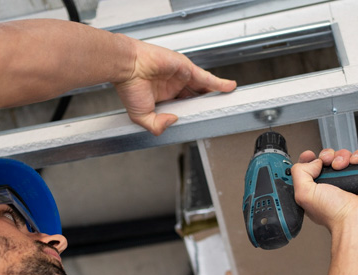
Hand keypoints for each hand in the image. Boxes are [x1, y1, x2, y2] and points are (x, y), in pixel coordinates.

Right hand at [114, 39, 235, 135]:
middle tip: (217, 112)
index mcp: (163, 98)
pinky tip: (229, 87)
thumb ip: (156, 125)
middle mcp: (174, 87)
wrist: (128, 66)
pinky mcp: (186, 68)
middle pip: (196, 97)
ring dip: (215, 95)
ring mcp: (181, 77)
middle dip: (206, 104)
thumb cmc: (129, 86)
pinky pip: (207, 77)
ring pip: (203, 88)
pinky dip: (219, 83)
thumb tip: (173, 122)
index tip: (200, 121)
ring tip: (227, 102)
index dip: (192, 114)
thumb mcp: (140, 116)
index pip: (183, 107)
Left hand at [291, 148, 357, 231]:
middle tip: (327, 162)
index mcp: (318, 190)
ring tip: (341, 165)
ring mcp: (352, 180)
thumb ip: (299, 173)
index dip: (309, 160)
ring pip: (346, 156)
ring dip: (342, 156)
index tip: (309, 156)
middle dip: (326, 156)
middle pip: (329, 159)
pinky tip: (355, 162)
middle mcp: (335, 185)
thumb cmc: (334, 214)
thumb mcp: (303, 195)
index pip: (311, 168)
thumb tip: (312, 162)